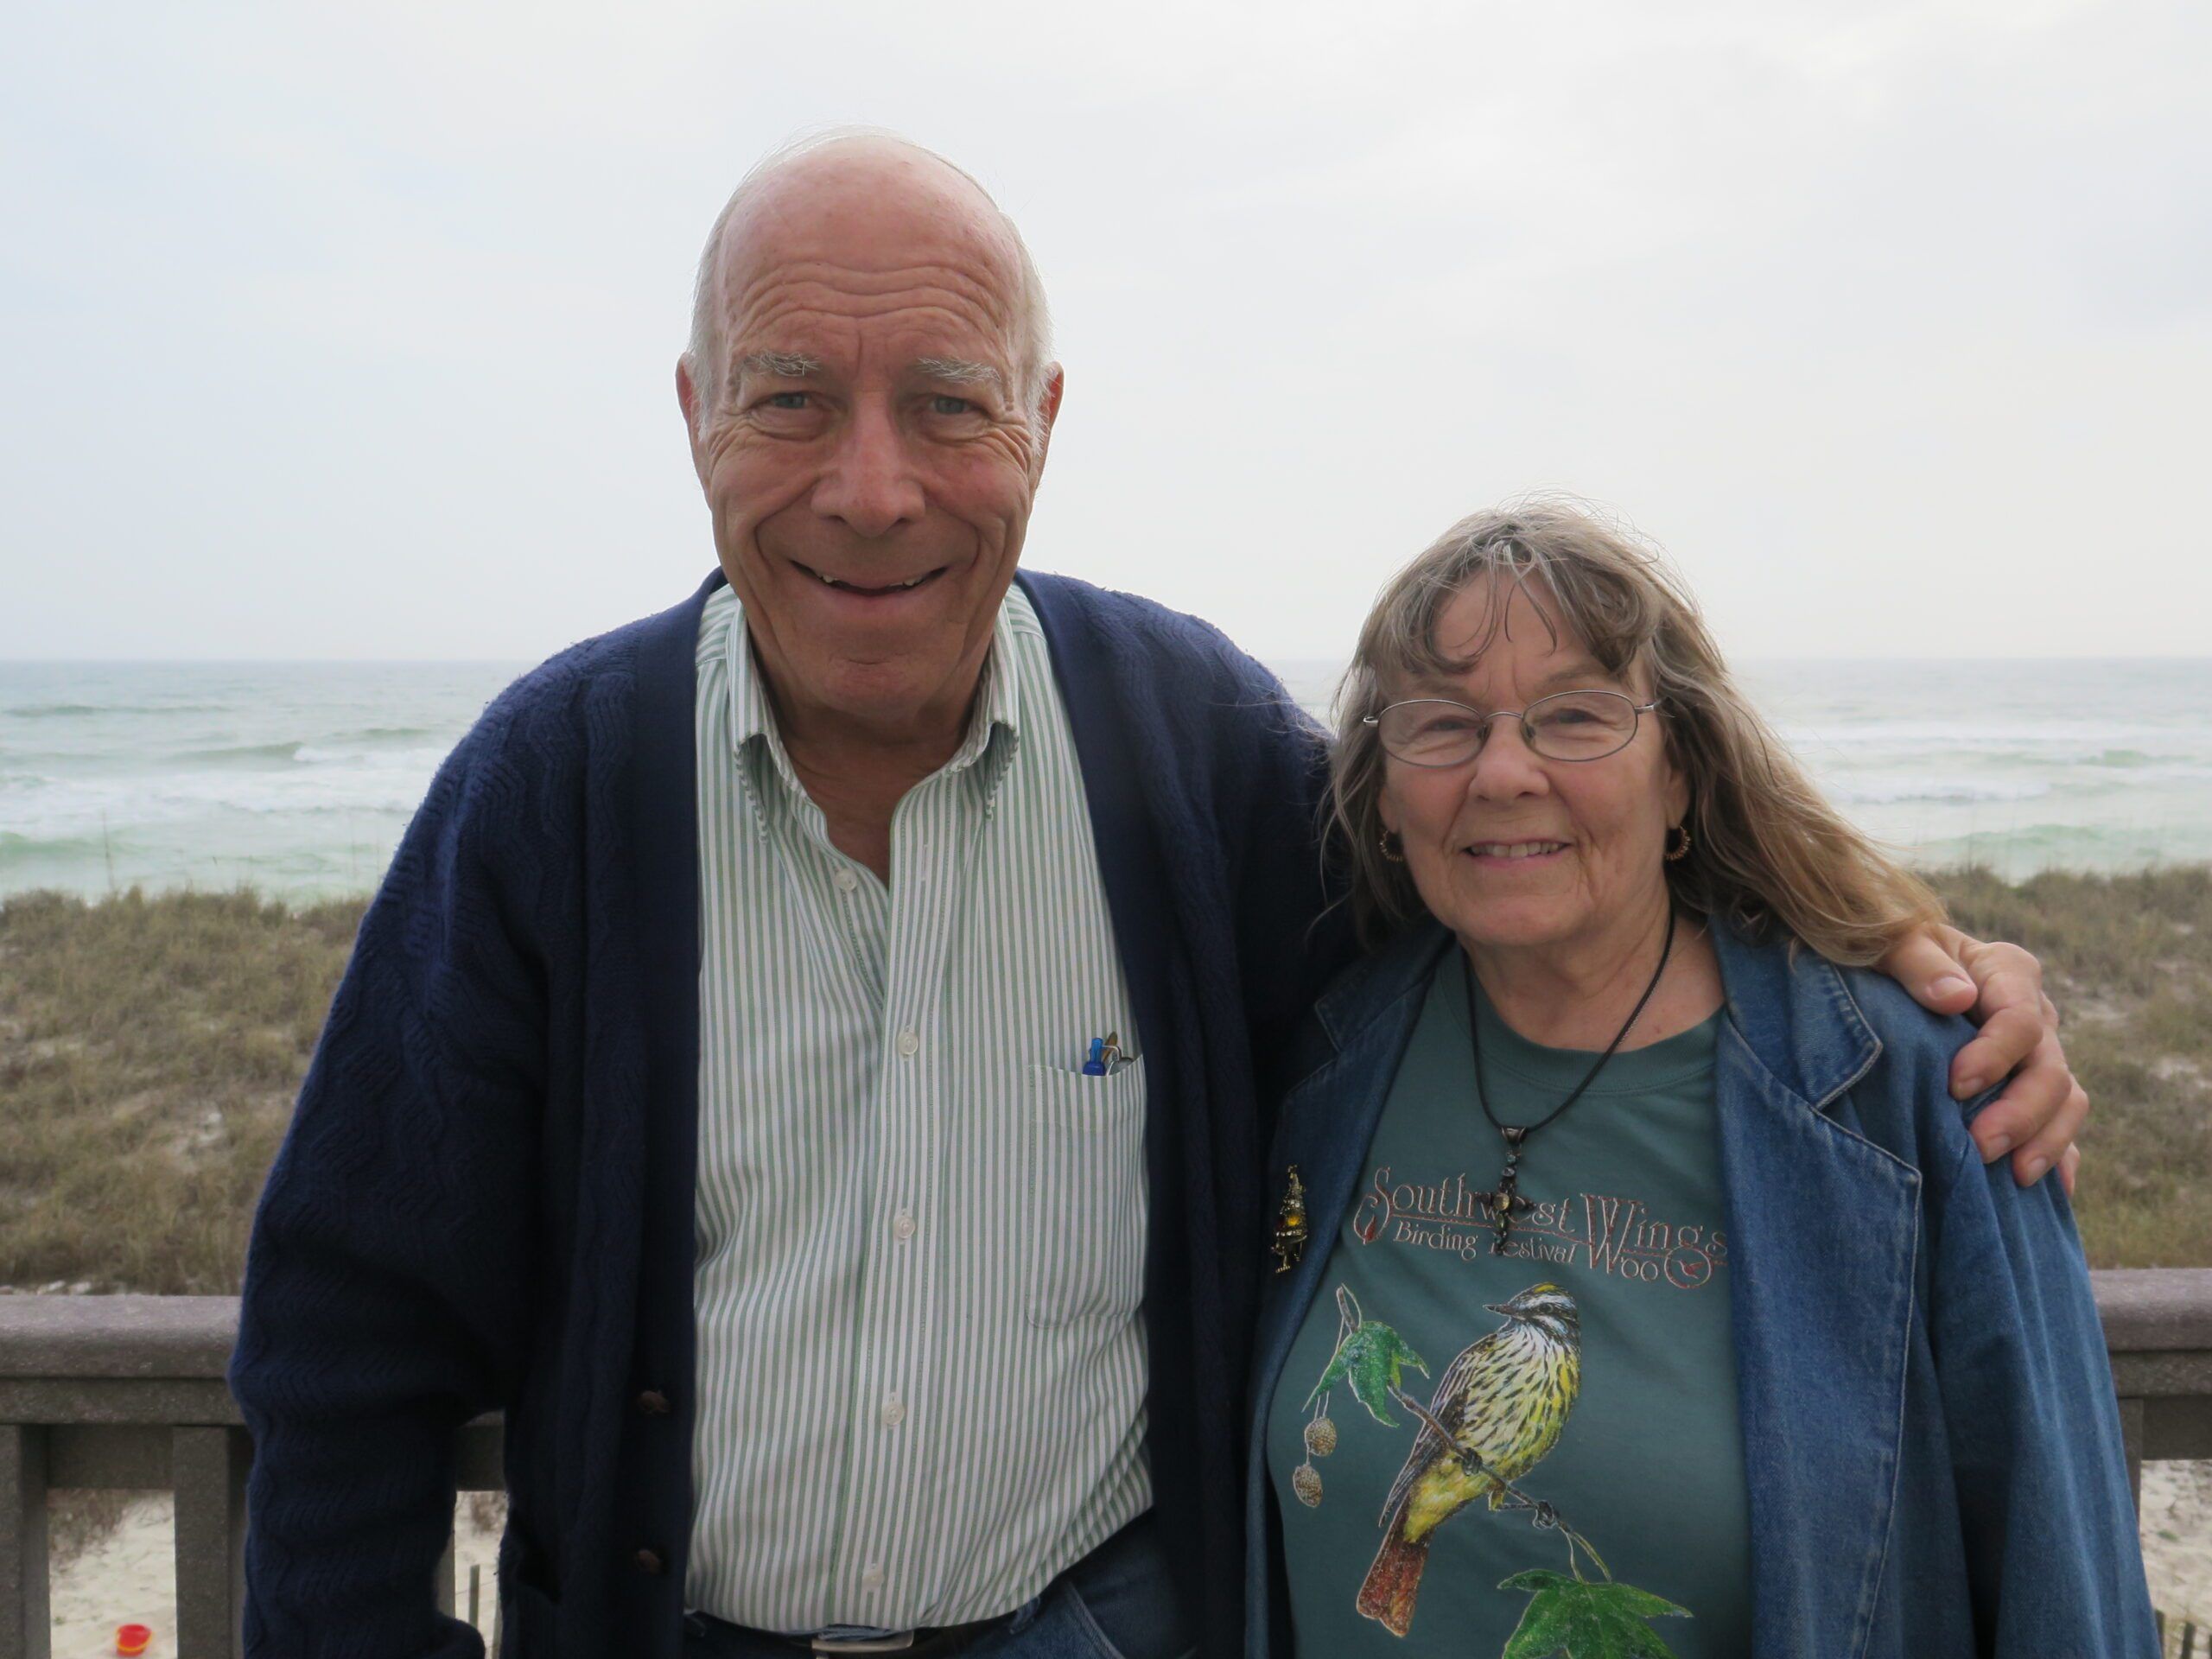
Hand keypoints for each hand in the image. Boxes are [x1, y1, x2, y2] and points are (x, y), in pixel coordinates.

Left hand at [1877, 924, 2085, 1193]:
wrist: (1882, 972)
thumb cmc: (1884, 953)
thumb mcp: (1891, 945)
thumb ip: (1919, 963)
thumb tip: (1957, 996)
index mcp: (2006, 972)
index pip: (2020, 1019)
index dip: (1996, 1055)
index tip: (1956, 1087)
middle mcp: (2034, 1013)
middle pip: (2050, 1069)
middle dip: (2021, 1112)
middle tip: (1982, 1147)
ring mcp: (2038, 1054)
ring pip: (2066, 1101)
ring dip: (2045, 1141)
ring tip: (2015, 1176)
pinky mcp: (2030, 1088)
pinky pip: (2061, 1125)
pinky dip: (2060, 1155)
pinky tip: (2052, 1189)